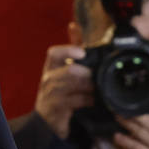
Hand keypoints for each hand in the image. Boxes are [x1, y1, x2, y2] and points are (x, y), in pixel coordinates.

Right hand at [33, 23, 92, 139]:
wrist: (47, 122)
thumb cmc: (59, 93)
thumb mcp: (63, 70)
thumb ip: (70, 50)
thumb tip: (73, 26)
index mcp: (51, 68)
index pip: (54, 54)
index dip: (68, 50)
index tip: (82, 52)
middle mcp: (49, 79)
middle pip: (68, 70)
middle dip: (87, 73)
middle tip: (99, 75)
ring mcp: (51, 94)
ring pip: (72, 86)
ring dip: (90, 86)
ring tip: (101, 87)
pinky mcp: (57, 109)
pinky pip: (75, 101)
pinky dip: (88, 100)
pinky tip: (96, 100)